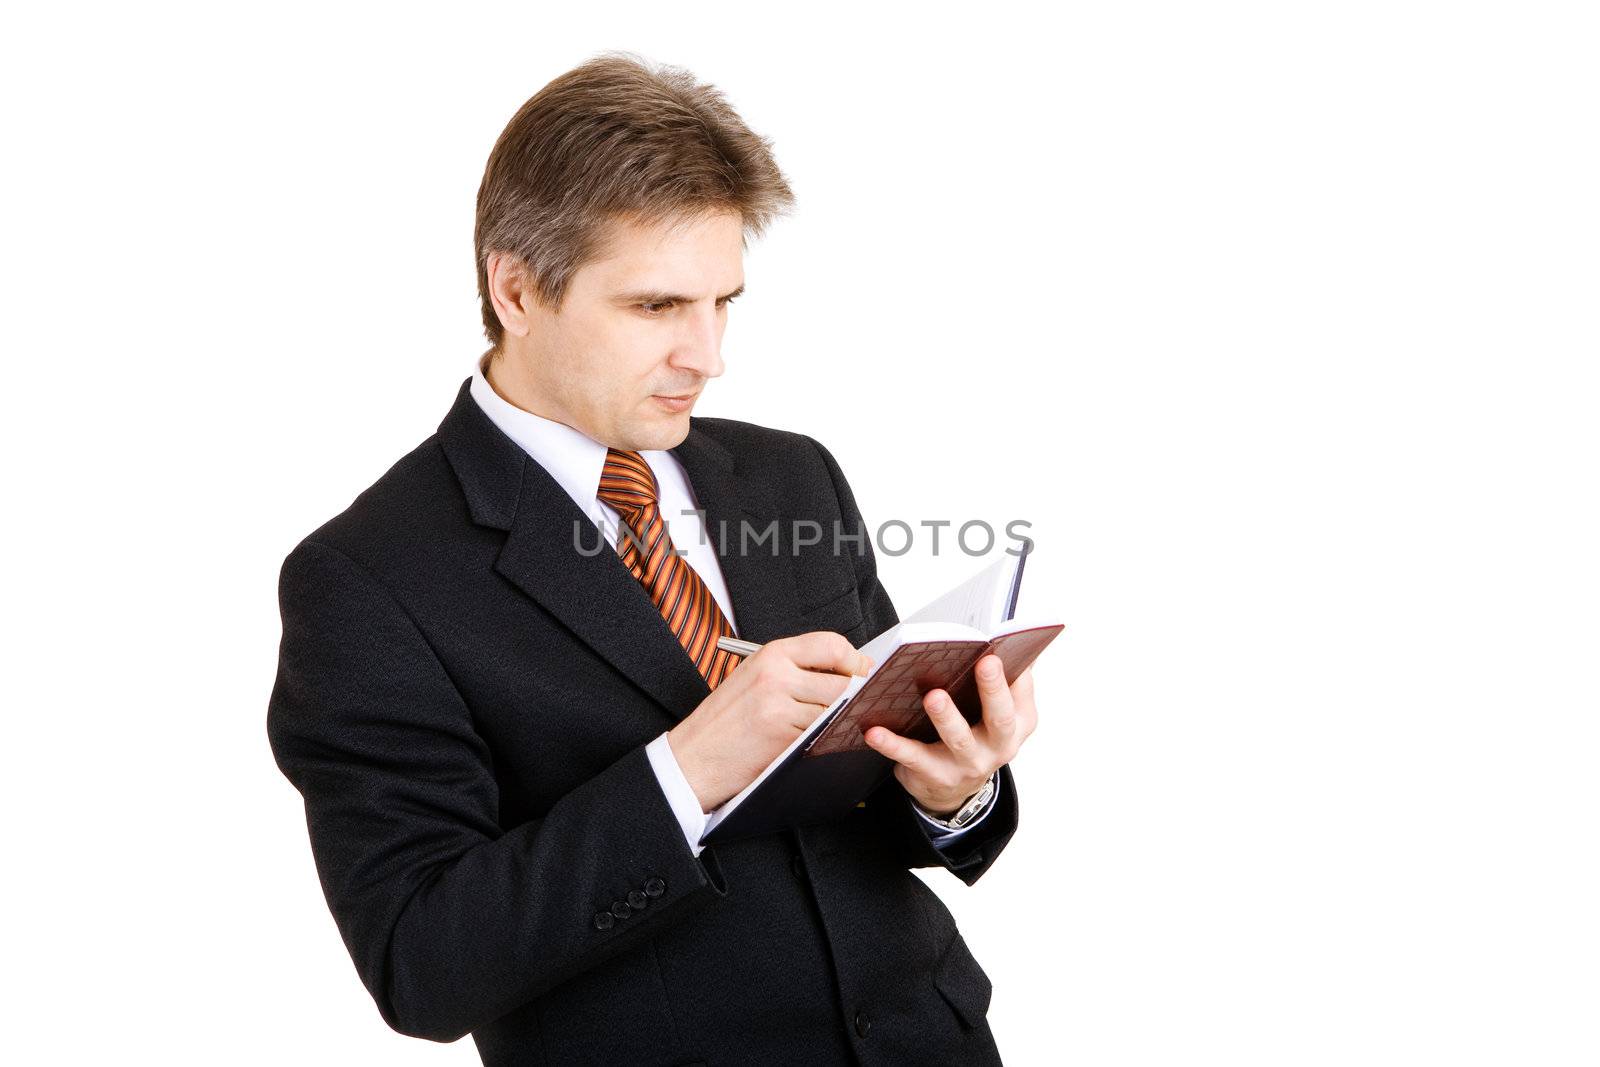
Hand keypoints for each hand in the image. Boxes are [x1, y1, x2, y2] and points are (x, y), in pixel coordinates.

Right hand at [668, 632, 872, 811]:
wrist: (691, 758)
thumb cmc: (722, 721)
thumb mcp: (753, 678)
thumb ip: (793, 670)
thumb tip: (844, 672)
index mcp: (771, 654)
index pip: (832, 645)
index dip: (855, 661)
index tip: (862, 673)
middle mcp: (776, 675)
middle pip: (843, 680)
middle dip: (857, 695)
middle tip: (861, 705)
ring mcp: (779, 706)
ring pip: (837, 710)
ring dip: (844, 720)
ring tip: (839, 725)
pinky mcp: (782, 736)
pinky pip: (822, 734)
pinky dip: (828, 739)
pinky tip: (821, 741)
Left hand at [863, 655, 1036, 816]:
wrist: (952, 791)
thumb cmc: (974, 735)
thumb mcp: (996, 712)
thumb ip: (1004, 679)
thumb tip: (1007, 640)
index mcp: (1018, 723)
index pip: (1021, 695)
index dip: (1015, 674)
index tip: (1003, 649)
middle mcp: (999, 746)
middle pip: (1000, 718)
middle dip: (992, 690)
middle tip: (983, 663)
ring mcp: (969, 764)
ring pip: (958, 739)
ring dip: (946, 716)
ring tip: (933, 696)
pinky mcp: (937, 776)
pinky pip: (913, 757)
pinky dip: (893, 744)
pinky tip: (875, 731)